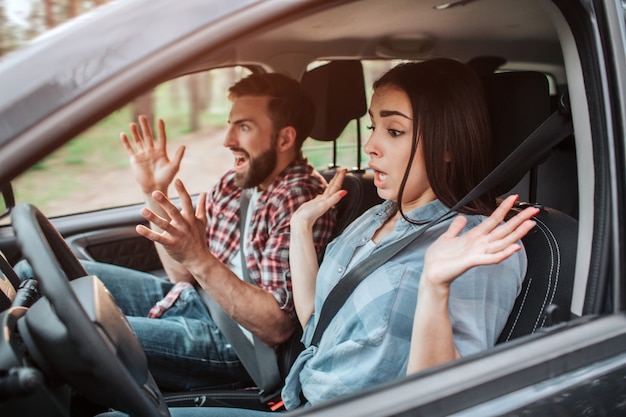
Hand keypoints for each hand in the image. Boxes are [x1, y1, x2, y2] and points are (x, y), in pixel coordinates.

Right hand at [121, 115, 185, 193]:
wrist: (155, 188)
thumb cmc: (166, 179)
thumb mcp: (174, 167)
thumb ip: (178, 156)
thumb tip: (184, 145)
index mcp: (161, 152)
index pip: (161, 138)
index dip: (160, 129)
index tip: (160, 120)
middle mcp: (151, 151)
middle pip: (148, 136)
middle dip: (145, 127)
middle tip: (142, 116)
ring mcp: (143, 155)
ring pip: (138, 141)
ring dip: (135, 133)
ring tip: (133, 124)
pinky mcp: (135, 160)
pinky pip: (130, 149)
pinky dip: (126, 142)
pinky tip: (123, 134)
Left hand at [136, 179, 210, 267]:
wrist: (198, 258)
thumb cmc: (198, 237)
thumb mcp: (202, 221)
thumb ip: (201, 206)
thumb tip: (204, 193)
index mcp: (191, 218)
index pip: (187, 202)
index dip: (183, 191)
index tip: (177, 180)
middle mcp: (184, 225)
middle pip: (174, 212)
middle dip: (165, 202)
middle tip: (155, 192)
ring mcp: (177, 235)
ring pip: (164, 225)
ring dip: (153, 217)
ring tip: (143, 210)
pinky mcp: (170, 244)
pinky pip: (158, 238)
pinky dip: (148, 233)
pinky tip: (138, 228)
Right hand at [290, 168, 346, 229]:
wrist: (300, 222)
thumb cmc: (311, 214)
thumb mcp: (323, 205)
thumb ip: (334, 198)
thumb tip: (345, 192)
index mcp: (328, 199)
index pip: (336, 186)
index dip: (340, 178)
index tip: (344, 169)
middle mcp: (326, 200)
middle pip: (334, 187)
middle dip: (338, 178)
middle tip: (342, 170)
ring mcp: (320, 201)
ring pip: (328, 190)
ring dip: (332, 183)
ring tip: (335, 177)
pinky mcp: (314, 203)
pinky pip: (322, 195)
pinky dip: (325, 191)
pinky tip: (325, 191)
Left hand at [421, 195, 539, 291]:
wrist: (432, 273)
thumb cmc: (439, 258)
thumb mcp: (447, 237)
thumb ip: (456, 227)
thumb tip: (461, 218)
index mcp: (474, 236)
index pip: (494, 219)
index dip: (504, 208)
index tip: (513, 198)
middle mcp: (480, 244)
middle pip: (504, 229)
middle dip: (519, 219)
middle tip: (533, 210)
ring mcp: (478, 253)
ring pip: (502, 242)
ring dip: (517, 233)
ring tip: (529, 224)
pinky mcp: (473, 261)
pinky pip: (492, 258)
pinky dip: (504, 253)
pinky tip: (514, 247)